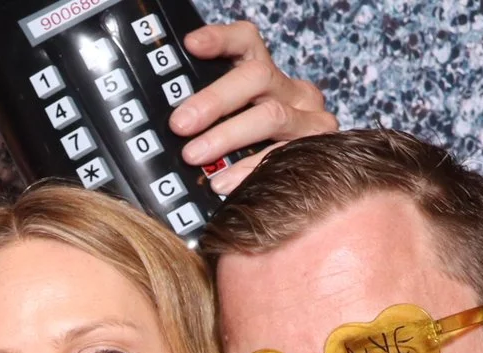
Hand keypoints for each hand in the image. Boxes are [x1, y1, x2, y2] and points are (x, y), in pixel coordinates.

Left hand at [174, 20, 335, 191]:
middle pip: (256, 77)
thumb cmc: (248, 149)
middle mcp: (291, 89)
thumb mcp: (229, 123)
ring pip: (271, 116)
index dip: (220, 39)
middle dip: (214, 100)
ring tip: (194, 156)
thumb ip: (204, 116)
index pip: (246, 42)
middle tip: (180, 124)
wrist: (307, 180)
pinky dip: (250, 169)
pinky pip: (284, 155)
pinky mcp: (320, 145)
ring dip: (227, 136)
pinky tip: (223, 182)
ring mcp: (309, 116)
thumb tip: (163, 125)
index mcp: (264, 75)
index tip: (191, 45)